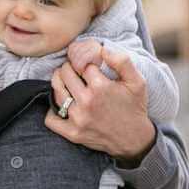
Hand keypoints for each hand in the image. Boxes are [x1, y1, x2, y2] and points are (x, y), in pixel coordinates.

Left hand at [46, 44, 155, 162]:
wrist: (134, 139)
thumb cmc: (134, 107)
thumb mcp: (138, 81)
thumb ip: (123, 61)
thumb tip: (103, 49)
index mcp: (101, 86)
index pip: (83, 64)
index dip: (86, 62)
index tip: (89, 67)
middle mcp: (86, 101)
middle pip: (65, 74)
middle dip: (69, 68)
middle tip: (75, 71)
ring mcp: (78, 118)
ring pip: (56, 92)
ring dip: (59, 83)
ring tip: (66, 83)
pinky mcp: (73, 133)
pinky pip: (51, 120)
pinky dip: (52, 112)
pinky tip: (62, 105)